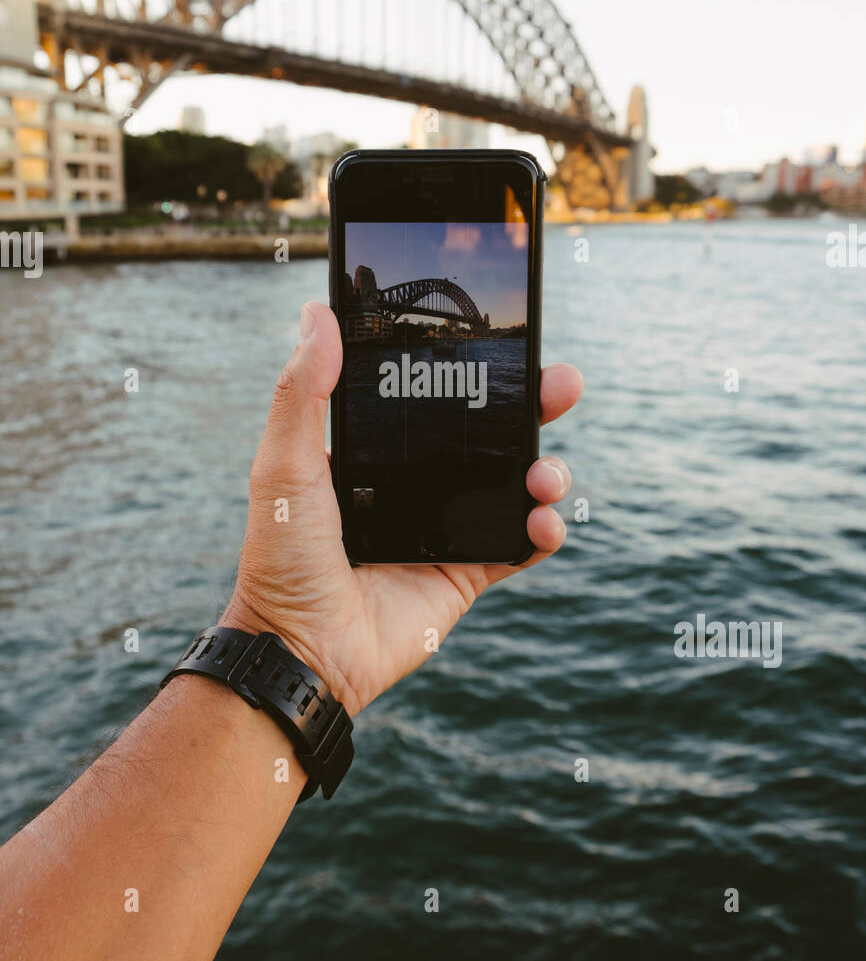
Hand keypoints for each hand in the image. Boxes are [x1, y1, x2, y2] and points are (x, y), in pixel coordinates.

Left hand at [220, 302, 582, 715]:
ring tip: (544, 473)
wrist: (301, 648)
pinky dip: (544, 531)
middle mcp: (416, 482)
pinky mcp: (466, 572)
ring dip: (546, 469)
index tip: (507, 337)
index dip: (474, 368)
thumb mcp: (284, 463)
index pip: (434, 396)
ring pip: (515, 483)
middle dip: (533, 404)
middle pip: (490, 431)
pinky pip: (520, 545)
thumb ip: (303, 391)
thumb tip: (317, 312)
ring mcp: (445, 527)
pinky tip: (543, 521)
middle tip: (562, 383)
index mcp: (376, 451)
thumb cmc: (281, 555)